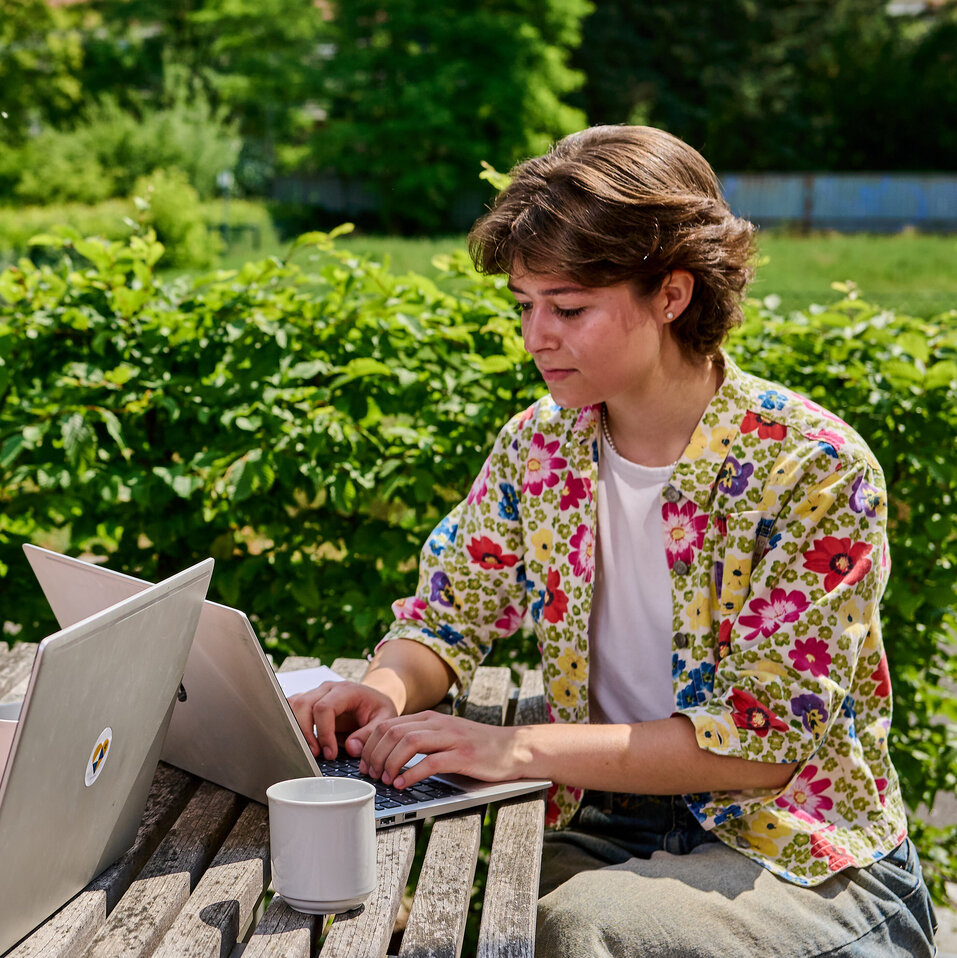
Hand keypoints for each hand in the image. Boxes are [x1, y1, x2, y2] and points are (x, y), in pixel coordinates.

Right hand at [287, 680, 398, 759]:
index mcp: (346, 690)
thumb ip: (369, 733)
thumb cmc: (378, 709)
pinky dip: (291, 724)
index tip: (330, 754)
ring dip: (296, 729)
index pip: (324, 708)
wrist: (374, 700)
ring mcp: (316, 693)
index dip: (324, 733)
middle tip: (317, 755)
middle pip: (304, 705)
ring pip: (294, 705)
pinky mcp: (309, 701)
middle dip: (306, 733)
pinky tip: (301, 741)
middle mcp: (328, 688)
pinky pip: (292, 708)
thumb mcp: (384, 719)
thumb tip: (350, 748)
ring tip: (309, 750)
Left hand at [350, 711, 524, 788]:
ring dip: (390, 763)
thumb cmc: (476, 747)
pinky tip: (404, 784)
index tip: (361, 762)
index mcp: (430, 718)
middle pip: (393, 732)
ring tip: (386, 780)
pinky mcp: (463, 756)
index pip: (388, 724)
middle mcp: (438, 723)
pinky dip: (412, 774)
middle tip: (371, 775)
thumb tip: (385, 754)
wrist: (513, 748)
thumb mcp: (443, 738)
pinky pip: (431, 762)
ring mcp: (451, 738)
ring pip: (408, 742)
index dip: (369, 743)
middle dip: (375, 755)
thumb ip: (419, 740)